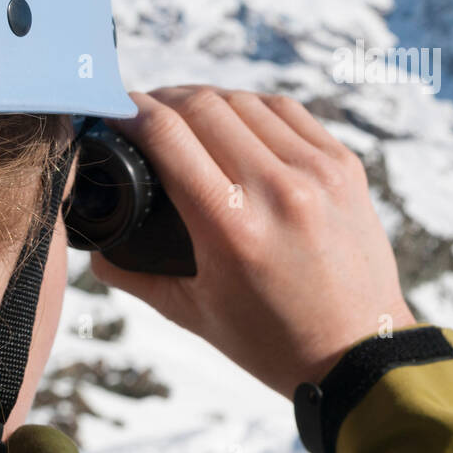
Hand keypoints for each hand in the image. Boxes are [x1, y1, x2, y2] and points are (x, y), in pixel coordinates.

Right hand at [91, 87, 415, 397]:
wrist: (360, 352)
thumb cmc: (273, 340)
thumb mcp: (193, 314)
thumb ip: (134, 274)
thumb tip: (93, 244)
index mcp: (231, 226)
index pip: (167, 135)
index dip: (130, 110)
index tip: (113, 109)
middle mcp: (276, 189)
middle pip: (202, 105)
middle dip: (163, 99)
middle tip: (144, 111)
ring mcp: (317, 172)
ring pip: (246, 101)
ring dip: (208, 100)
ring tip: (187, 114)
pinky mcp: (345, 165)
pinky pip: (290, 112)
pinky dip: (254, 108)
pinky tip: (237, 119)